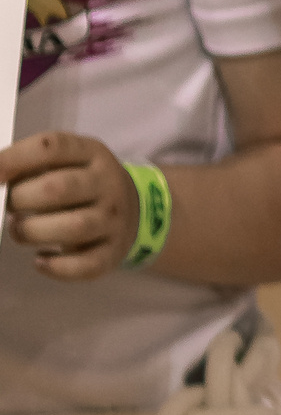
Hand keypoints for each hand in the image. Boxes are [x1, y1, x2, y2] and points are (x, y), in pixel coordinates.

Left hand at [2, 132, 142, 278]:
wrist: (134, 211)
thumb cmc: (84, 185)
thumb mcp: (69, 162)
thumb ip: (34, 166)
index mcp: (92, 153)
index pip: (52, 146)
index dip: (15, 158)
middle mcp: (107, 184)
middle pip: (58, 188)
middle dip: (20, 198)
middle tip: (9, 206)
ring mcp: (113, 220)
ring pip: (73, 227)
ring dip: (32, 231)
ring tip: (18, 230)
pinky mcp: (112, 253)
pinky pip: (85, 265)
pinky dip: (56, 267)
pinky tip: (40, 260)